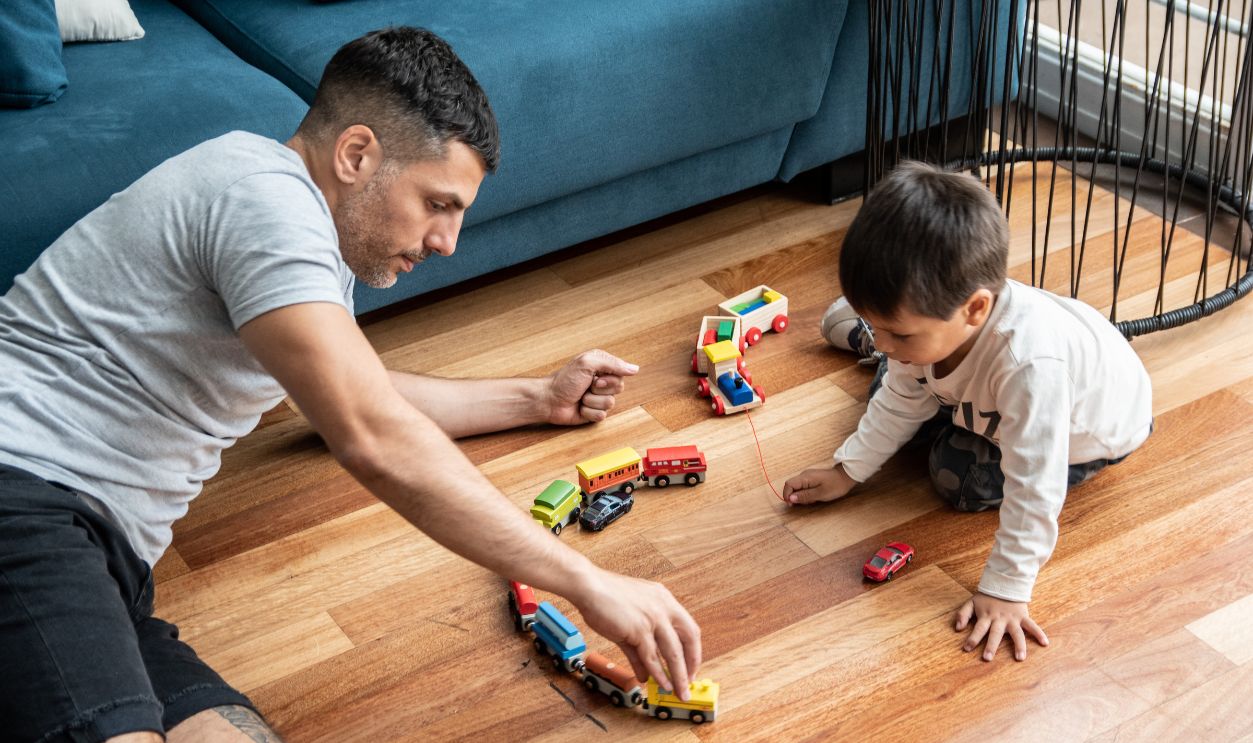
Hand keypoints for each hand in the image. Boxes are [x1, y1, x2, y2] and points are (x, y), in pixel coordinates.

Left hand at [544, 350, 637, 425]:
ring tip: (580, 398)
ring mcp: (599, 398)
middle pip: (619, 389)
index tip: (595, 378)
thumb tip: (635, 369)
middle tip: (587, 387)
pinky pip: (602, 416)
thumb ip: (612, 363)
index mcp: (602, 367)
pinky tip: (580, 408)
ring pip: (610, 403)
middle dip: (600, 390)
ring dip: (592, 401)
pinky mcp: (594, 413)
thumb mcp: (587, 363)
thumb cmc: (564, 380)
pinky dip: (589, 412)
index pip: (621, 374)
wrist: (549, 401)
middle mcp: (602, 381)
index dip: (610, 379)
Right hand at [570, 569, 701, 700]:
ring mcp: (653, 618)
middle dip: (691, 665)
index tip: (691, 666)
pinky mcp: (639, 629)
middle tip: (689, 682)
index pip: (689, 628)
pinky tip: (660, 684)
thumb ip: (640, 645)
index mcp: (665, 600)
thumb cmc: (606, 598)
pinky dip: (657, 674)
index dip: (693, 650)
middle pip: (688, 641)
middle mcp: (664, 607)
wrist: (589, 587)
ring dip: (678, 676)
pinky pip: (652, 657)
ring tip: (678, 691)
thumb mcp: (632, 618)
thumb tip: (645, 670)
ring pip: (673, 653)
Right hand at [782, 465, 856, 504]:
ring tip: (814, 499)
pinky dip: (806, 494)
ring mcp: (808, 476)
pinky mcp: (811, 479)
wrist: (846, 477)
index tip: (792, 504)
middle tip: (807, 502)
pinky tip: (815, 496)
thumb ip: (805, 496)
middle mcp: (804, 475)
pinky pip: (803, 487)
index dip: (787, 495)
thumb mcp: (820, 494)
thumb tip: (790, 499)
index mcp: (805, 477)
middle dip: (796, 497)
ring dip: (802, 496)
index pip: (788, 484)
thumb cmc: (835, 485)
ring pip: (797, 488)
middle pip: (792, 486)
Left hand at [953, 592, 1048, 660]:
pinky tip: (1045, 643)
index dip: (972, 638)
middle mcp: (999, 619)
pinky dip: (1039, 633)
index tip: (966, 649)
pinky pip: (1032, 626)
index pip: (978, 629)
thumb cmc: (987, 597)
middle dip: (991, 646)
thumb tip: (957, 628)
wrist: (1004, 584)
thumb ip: (963, 614)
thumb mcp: (971, 602)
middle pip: (995, 634)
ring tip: (1020, 658)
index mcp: (986, 616)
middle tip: (987, 658)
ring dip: (1019, 645)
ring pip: (1016, 633)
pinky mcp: (1023, 617)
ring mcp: (1012, 619)